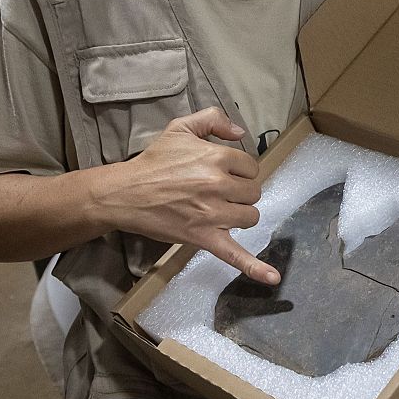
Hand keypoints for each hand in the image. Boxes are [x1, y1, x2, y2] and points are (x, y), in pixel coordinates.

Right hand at [104, 107, 279, 284]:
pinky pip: (235, 254)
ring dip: (240, 214)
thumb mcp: (180, 128)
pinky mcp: (204, 237)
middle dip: (240, 192)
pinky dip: (255, 267)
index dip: (239, 171)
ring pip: (250, 217)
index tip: (223, 173)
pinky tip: (272, 278)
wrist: (126, 194)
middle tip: (218, 192)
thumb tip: (240, 132)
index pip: (251, 167)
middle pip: (253, 193)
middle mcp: (219, 185)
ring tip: (221, 210)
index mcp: (217, 158)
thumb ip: (213, 119)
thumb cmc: (153, 161)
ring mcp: (213, 214)